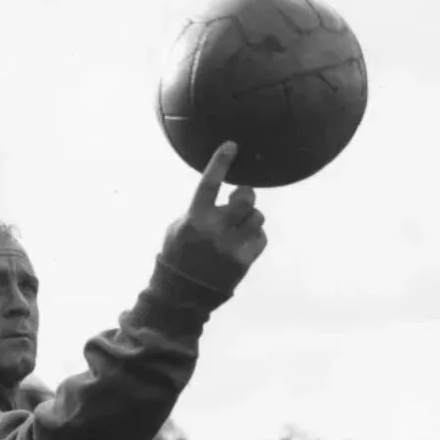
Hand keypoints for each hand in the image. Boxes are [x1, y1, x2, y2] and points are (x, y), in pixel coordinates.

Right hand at [161, 141, 267, 293]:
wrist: (182, 294)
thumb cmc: (177, 255)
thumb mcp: (177, 227)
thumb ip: (199, 210)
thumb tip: (224, 196)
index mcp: (195, 219)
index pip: (209, 184)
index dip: (220, 162)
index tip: (231, 145)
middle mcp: (215, 230)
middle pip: (246, 199)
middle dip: (246, 195)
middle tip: (241, 197)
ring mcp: (232, 246)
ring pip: (257, 217)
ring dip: (251, 217)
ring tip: (239, 226)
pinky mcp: (244, 261)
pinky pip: (261, 238)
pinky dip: (254, 237)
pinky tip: (242, 243)